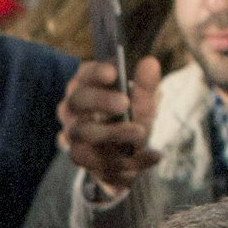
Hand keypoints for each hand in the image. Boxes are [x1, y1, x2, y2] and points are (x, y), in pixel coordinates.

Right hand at [58, 55, 160, 195]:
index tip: (114, 72)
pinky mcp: (84, 160)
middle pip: (76, 102)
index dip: (95, 73)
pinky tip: (153, 156)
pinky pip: (100, 165)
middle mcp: (74, 111)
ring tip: (142, 134)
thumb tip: (150, 63)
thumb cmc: (129, 117)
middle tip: (124, 103)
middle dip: (100, 102)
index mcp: (86, 87)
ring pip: (83, 135)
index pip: (84, 75)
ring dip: (113, 135)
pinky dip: (129, 162)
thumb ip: (146, 86)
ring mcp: (74, 137)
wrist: (126, 152)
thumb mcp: (142, 101)